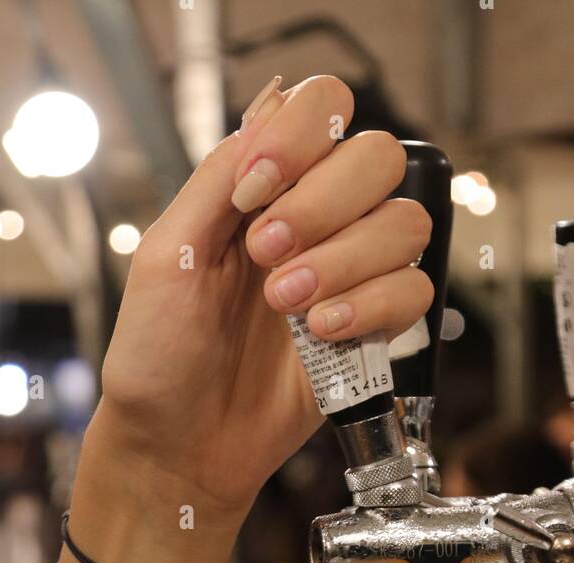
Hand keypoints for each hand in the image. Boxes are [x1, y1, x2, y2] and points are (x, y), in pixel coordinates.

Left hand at [95, 74, 432, 517]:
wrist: (177, 446)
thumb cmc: (158, 359)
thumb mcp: (165, 254)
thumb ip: (217, 178)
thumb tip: (272, 105)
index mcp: (260, 191)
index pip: (323, 111)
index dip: (301, 139)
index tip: (254, 194)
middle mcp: (314, 223)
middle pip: (377, 159)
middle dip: (324, 206)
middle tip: (268, 258)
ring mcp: (348, 276)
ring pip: (404, 225)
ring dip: (346, 261)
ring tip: (289, 306)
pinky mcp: (372, 332)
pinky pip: (415, 293)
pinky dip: (374, 307)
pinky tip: (324, 332)